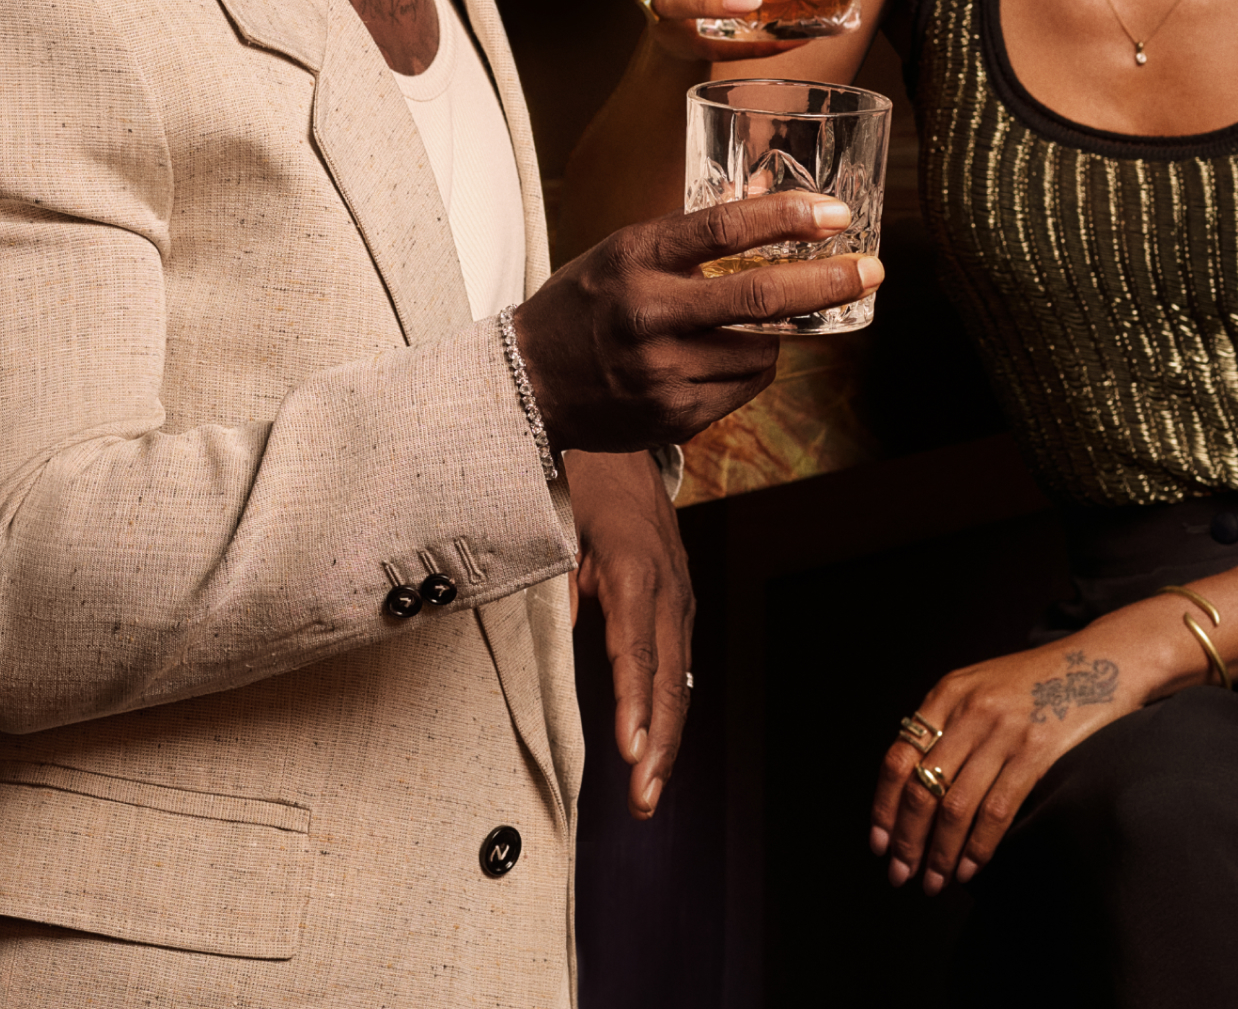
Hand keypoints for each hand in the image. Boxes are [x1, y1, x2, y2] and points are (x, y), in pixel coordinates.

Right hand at [514, 193, 882, 450]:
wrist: (528, 381)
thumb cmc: (588, 303)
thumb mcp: (626, 250)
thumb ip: (691, 234)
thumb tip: (769, 197)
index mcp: (636, 258)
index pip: (724, 228)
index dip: (788, 217)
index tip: (837, 215)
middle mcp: (647, 314)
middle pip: (759, 297)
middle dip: (828, 282)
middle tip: (872, 271)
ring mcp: (660, 371)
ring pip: (762, 349)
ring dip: (778, 332)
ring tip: (756, 324)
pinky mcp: (672, 416)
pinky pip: (744, 386)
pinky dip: (751, 367)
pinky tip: (725, 357)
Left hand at [568, 449, 692, 818]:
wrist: (620, 438)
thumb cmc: (580, 480)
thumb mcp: (557, 524)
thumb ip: (558, 583)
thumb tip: (559, 640)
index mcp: (636, 570)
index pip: (636, 651)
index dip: (634, 705)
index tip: (629, 752)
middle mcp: (668, 587)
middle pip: (670, 678)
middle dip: (658, 744)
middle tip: (643, 799)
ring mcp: (680, 594)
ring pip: (680, 677)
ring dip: (667, 737)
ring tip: (649, 790)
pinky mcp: (680, 600)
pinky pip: (679, 662)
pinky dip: (670, 707)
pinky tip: (658, 744)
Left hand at [867, 607, 1194, 893]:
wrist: (1099, 661)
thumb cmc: (1035, 682)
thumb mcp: (980, 686)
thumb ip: (946, 723)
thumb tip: (910, 783)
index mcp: (948, 694)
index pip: (898, 758)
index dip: (883, 807)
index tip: (878, 844)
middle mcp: (970, 711)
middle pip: (922, 788)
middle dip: (907, 840)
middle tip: (900, 874)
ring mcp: (1004, 732)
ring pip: (956, 807)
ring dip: (940, 853)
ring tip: (934, 881)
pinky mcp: (1037, 752)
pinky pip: (997, 810)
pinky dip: (979, 847)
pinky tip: (970, 868)